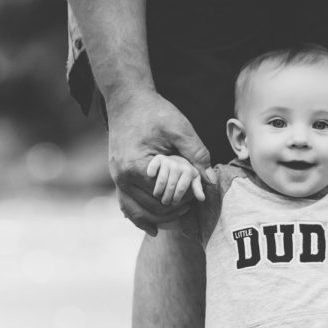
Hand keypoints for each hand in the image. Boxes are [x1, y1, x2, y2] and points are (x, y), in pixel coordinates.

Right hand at [106, 92, 211, 234]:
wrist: (127, 98)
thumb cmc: (154, 110)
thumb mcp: (180, 128)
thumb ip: (197, 153)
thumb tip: (210, 181)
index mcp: (137, 167)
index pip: (164, 197)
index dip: (182, 198)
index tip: (194, 194)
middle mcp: (122, 178)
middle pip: (152, 208)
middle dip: (172, 209)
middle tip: (190, 205)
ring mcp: (117, 179)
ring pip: (139, 213)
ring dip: (159, 217)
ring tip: (178, 216)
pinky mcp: (117, 177)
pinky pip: (127, 205)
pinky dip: (140, 217)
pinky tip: (153, 229)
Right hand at [146, 152, 205, 208]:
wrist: (177, 155)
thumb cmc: (185, 172)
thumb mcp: (193, 179)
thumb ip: (197, 188)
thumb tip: (202, 199)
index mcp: (188, 170)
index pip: (181, 189)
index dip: (176, 198)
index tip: (174, 203)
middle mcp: (178, 164)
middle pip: (171, 186)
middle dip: (167, 198)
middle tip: (165, 202)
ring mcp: (168, 161)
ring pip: (161, 181)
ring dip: (158, 191)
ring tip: (157, 195)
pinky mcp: (158, 158)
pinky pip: (153, 167)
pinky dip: (151, 173)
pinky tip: (151, 178)